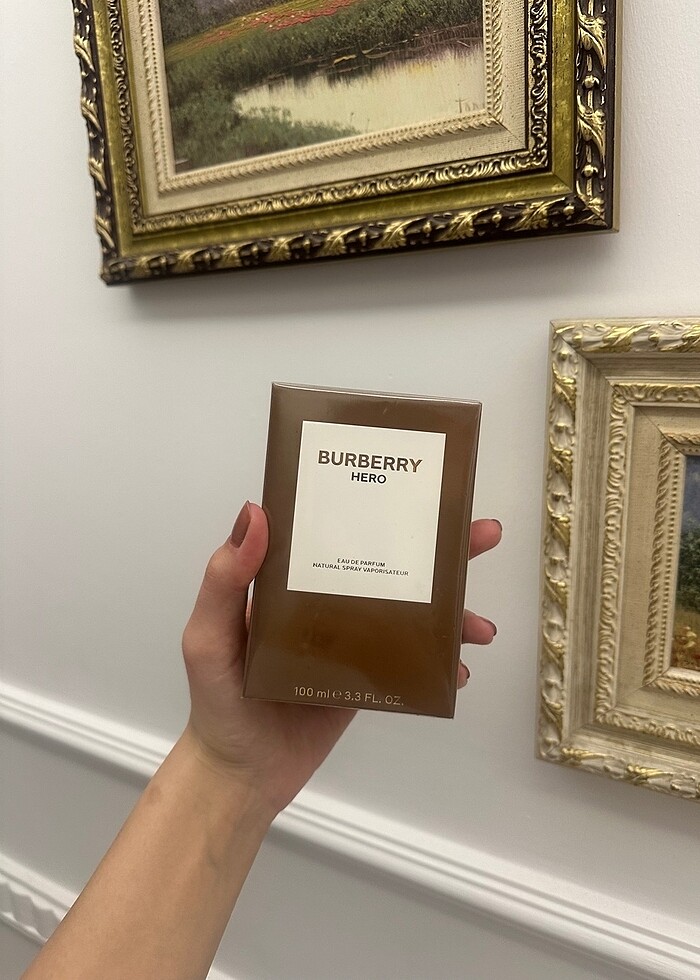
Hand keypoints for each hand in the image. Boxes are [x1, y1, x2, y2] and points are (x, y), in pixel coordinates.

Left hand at [182, 503, 500, 816]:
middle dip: (438, 546)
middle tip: (482, 533)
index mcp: (289, 577)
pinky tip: (458, 668)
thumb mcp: (208, 636)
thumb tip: (254, 512)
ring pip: (409, 608)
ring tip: (482, 625)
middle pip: (386, 560)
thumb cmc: (217, 701)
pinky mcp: (365, 675)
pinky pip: (409, 660)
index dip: (373, 500)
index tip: (416, 482)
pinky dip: (438, 662)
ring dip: (451, 609)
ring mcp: (350, 637)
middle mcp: (325, 598)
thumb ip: (225, 580)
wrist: (241, 773)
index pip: (334, 525)